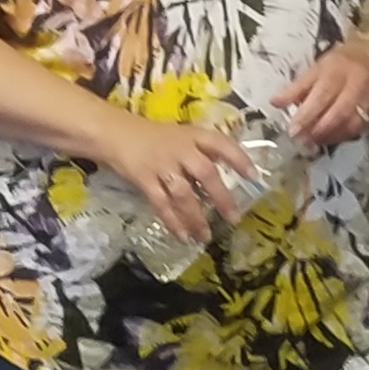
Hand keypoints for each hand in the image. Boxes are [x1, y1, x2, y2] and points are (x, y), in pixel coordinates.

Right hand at [97, 110, 262, 238]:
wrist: (114, 133)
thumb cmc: (153, 137)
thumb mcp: (181, 137)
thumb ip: (201, 154)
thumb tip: (224, 179)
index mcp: (193, 135)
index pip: (221, 144)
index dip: (238, 159)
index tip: (254, 177)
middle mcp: (180, 149)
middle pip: (206, 173)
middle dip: (222, 198)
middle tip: (234, 219)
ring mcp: (162, 165)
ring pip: (184, 194)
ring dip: (196, 217)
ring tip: (205, 236)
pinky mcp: (144, 179)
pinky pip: (162, 204)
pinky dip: (173, 221)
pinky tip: (182, 235)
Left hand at [276, 43, 368, 150]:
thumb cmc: (340, 63)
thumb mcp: (316, 68)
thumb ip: (297, 87)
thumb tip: (274, 102)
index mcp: (336, 71)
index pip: (321, 96)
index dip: (307, 115)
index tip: (292, 130)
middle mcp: (354, 86)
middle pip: (338, 113)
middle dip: (318, 130)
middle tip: (302, 141)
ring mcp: (367, 100)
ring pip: (350, 124)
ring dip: (330, 137)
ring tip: (312, 143)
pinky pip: (358, 129)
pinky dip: (341, 137)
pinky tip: (328, 140)